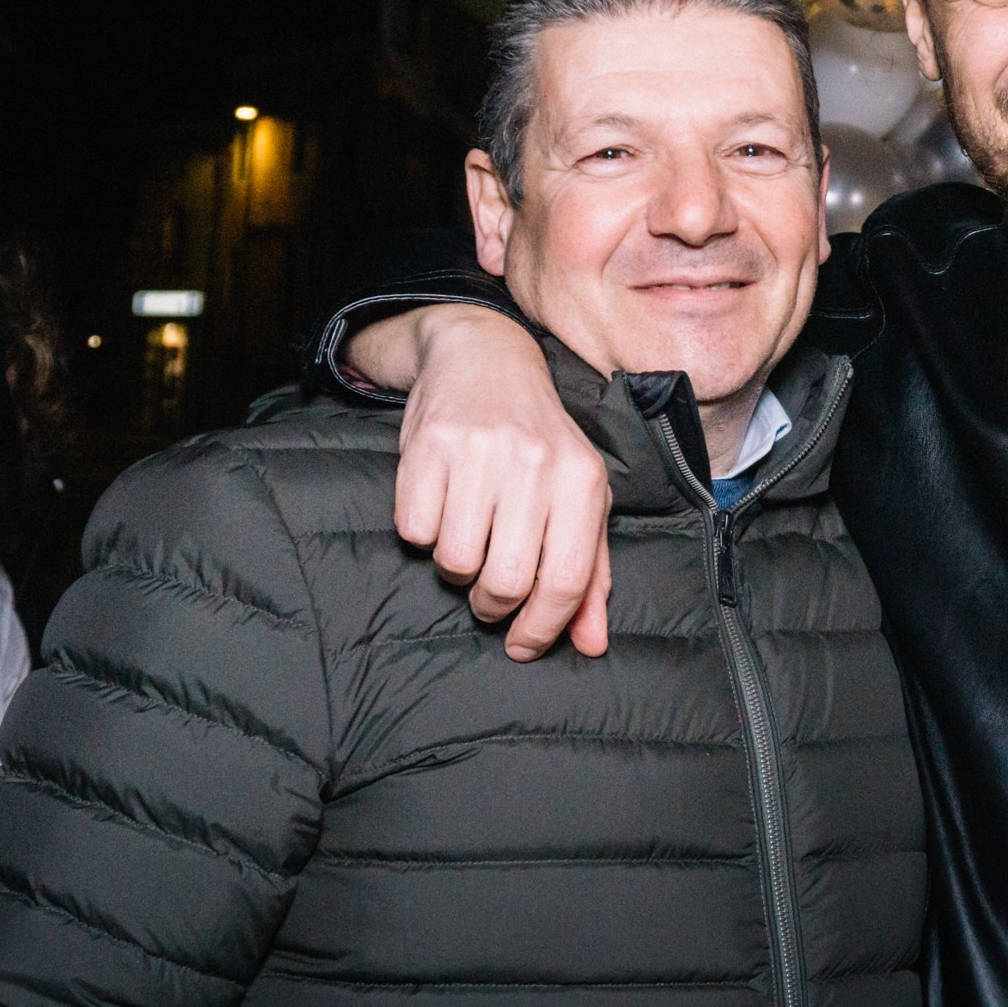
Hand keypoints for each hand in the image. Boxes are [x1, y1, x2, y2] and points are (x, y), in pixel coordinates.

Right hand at [353, 305, 612, 659]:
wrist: (485, 360)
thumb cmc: (538, 444)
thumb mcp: (579, 498)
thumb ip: (590, 573)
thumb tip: (593, 643)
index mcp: (583, 479)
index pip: (568, 580)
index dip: (543, 628)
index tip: (522, 645)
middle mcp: (536, 462)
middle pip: (509, 581)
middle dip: (493, 605)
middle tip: (488, 592)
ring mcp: (481, 451)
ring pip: (457, 561)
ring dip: (456, 567)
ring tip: (467, 534)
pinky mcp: (428, 445)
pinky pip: (414, 530)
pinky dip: (422, 533)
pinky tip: (440, 504)